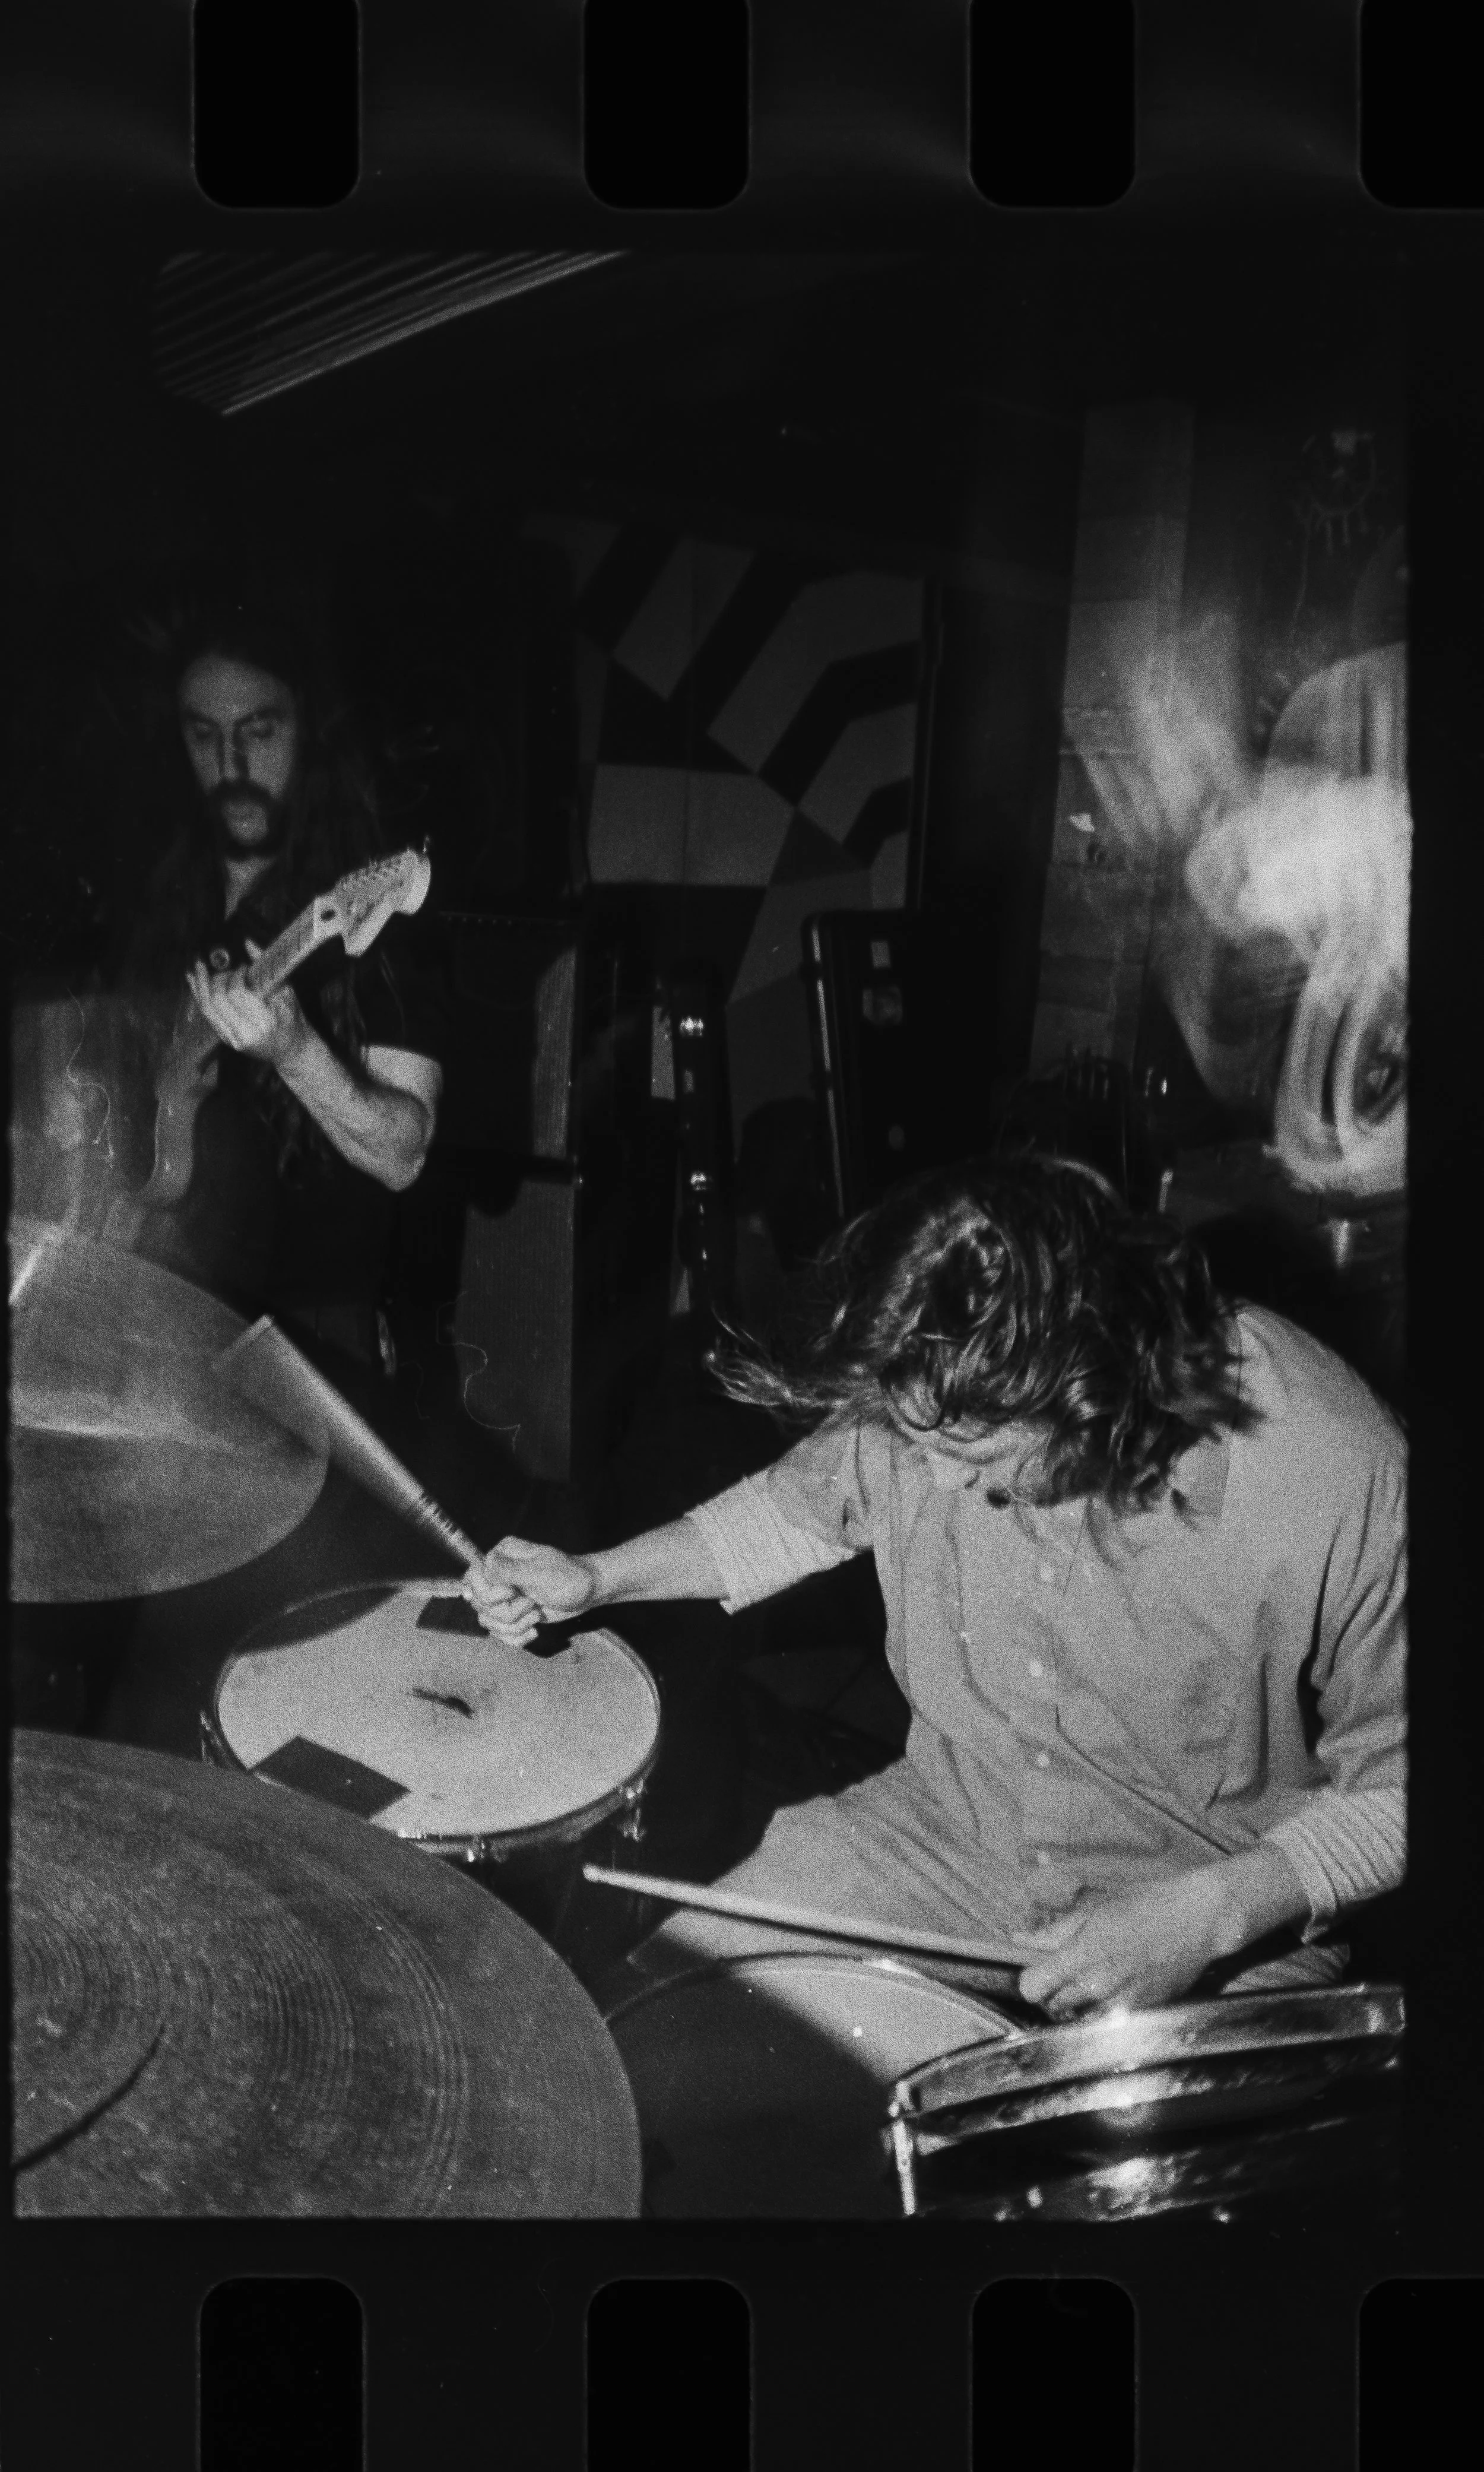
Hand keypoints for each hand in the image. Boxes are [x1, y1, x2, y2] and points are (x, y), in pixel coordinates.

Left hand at [187, 940, 306, 1071]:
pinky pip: (207, 1015)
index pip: (237, 994)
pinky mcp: (225, 1039)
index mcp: (262, 1023)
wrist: (291, 1050)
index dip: (236, 976)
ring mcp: (232, 1039)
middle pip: (218, 1001)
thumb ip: (266, 968)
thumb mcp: (287, 993)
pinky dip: (199, 995)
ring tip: (199, 966)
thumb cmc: (292, 1022)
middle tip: (228, 971)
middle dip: (219, 979)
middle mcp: (243, 1034)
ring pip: (207, 1008)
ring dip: (201, 985)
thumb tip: (248, 943)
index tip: (243, 968)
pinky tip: (193, 979)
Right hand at [462, 1536, 598, 1645]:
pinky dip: (516, 1637)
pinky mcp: (512, 1614)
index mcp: (501, 1556)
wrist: (589, 1592)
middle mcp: (498, 1575)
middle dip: (507, 1612)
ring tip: (536, 1616)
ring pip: (488, 1622)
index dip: (490, 1593)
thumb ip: (509, 1571)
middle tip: (531, 1605)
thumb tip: (481, 1569)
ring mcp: (504, 1596)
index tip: (513, 1592)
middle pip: (480, 1604)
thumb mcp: (540, 1573)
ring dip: (514, 1626)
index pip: (473, 1577)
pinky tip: (534, 1631)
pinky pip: (499, 1633)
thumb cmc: (569, 1578)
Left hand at [1014, 1868, 1241, 2017]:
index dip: (1033, 1978)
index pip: (1032, 1988)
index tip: (1043, 1969)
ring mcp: (1123, 2005)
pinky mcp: (1145, 2015)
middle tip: (1075, 1970)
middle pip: (1054, 2006)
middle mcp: (1100, 1986)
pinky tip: (1123, 1988)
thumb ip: (1056, 1931)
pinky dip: (1110, 2011)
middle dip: (1058, 1990)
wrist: (1199, 1920)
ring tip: (1101, 1980)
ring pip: (1082, 2018)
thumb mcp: (1097, 1909)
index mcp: (1083, 1955)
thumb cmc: (1147, 1905)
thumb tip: (1019, 1939)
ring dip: (1083, 2005)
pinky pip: (1111, 2023)